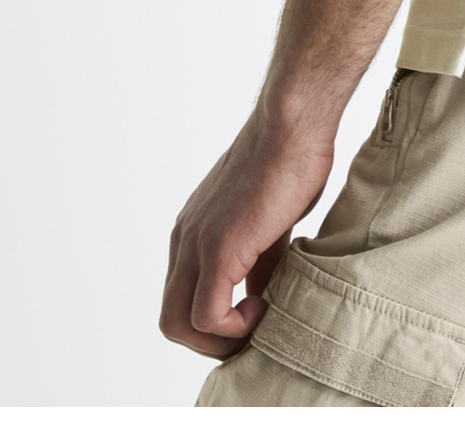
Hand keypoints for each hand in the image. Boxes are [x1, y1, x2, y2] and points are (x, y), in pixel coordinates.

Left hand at [159, 108, 335, 357]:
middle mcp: (185, 239)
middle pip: (171, 320)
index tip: (255, 316)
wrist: (293, 122)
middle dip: (211, 343)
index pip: (183, 298)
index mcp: (194, 231)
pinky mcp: (219, 248)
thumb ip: (259, 259)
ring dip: (221, 341)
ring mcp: (198, 243)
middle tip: (254, 333)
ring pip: (178, 325)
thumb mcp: (270, 220)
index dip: (215, 321)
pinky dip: (235, 328)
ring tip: (262, 321)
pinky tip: (265, 304)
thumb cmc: (291, 159)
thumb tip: (263, 297)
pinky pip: (207, 317)